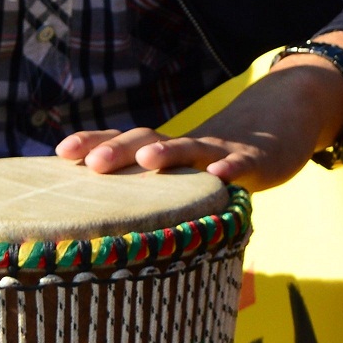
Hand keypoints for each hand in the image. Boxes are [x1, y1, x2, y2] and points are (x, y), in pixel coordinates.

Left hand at [59, 57, 342, 190]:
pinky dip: (229, 170)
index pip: (121, 140)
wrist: (282, 119)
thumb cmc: (220, 158)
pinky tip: (217, 179)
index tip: (60, 152)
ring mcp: (222, 150)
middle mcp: (186, 144)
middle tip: (90, 162)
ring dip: (169, 152)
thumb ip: (151, 191)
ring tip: (147, 159)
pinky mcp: (256, 161)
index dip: (92, 142)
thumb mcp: (184, 172)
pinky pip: (241, 166)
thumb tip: (101, 223)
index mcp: (164, 148)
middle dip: (117, 149)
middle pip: (147, 139)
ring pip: (191, 148)